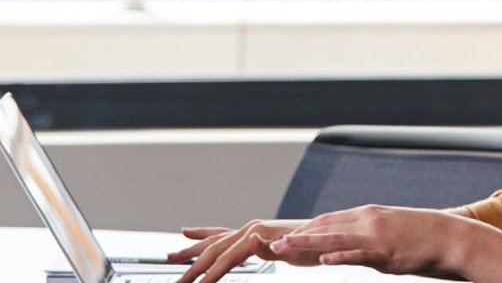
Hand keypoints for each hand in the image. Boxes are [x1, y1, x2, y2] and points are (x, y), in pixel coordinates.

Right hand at [168, 219, 309, 282]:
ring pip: (213, 241)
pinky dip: (204, 234)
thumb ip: (270, 247)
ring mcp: (249, 230)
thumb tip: (251, 239)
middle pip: (213, 250)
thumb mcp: (297, 251)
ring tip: (171, 258)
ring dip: (192, 250)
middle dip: (193, 269)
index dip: (209, 275)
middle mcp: (250, 229)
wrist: (327, 236)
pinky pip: (221, 234)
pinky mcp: (251, 233)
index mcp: (257, 234)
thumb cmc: (314, 246)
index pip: (226, 259)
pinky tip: (189, 233)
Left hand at [268, 205, 467, 275]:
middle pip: (324, 227)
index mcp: (367, 215)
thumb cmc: (421, 235)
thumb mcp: (389, 228)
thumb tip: (350, 240)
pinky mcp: (386, 253)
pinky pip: (359, 255)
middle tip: (269, 243)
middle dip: (296, 236)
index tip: (284, 237)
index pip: (328, 220)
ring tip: (282, 248)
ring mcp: (376, 236)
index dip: (304, 229)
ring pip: (334, 239)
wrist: (449, 237)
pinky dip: (341, 257)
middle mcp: (367, 221)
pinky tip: (325, 261)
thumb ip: (367, 232)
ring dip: (306, 243)